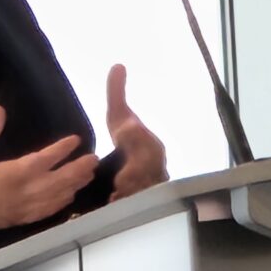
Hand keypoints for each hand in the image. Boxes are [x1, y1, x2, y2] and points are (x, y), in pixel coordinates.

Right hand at [0, 106, 98, 247]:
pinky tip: (68, 197)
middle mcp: (19, 194)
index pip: (43, 161)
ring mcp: (19, 210)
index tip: (76, 140)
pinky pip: (44, 213)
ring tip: (88, 174)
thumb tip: (0, 110)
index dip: (62, 150)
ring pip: (54, 199)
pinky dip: (60, 204)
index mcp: (8, 175)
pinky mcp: (16, 220)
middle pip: (57, 182)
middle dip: (77, 170)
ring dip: (74, 186)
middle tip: (94, 159)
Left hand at [106, 64, 167, 201]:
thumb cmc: (127, 141)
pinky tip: (113, 206)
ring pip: (146, 190)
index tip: (126, 131)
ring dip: (132, 192)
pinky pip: (140, 206)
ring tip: (116, 195)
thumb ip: (116, 93)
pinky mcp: (146, 203)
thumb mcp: (119, 116)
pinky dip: (127, 205)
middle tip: (121, 178)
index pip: (147, 138)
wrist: (133, 168)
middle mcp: (156, 165)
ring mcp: (153, 186)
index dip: (136, 135)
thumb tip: (117, 65)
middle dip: (136, 171)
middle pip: (150, 168)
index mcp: (151, 144)